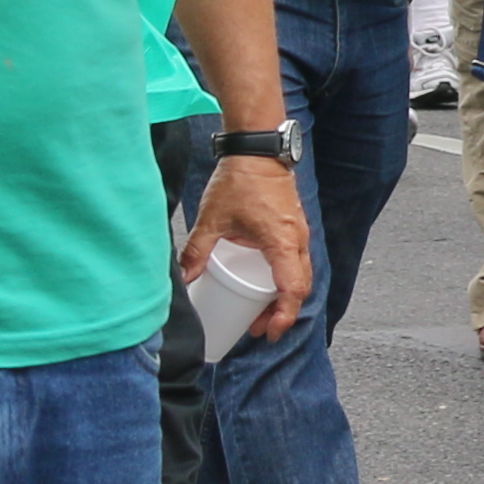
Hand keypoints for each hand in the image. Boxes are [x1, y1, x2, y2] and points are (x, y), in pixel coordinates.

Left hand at [183, 147, 312, 347]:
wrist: (258, 149)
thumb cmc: (240, 181)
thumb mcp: (212, 219)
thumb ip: (196, 251)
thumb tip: (183, 281)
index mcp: (282, 241)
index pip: (292, 288)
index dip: (284, 316)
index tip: (269, 333)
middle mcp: (297, 239)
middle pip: (299, 286)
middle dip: (281, 312)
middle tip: (258, 328)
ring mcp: (299, 232)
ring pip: (300, 273)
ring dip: (283, 296)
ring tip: (260, 311)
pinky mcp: (294, 226)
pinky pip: (296, 260)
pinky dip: (285, 278)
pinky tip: (265, 283)